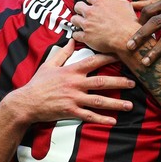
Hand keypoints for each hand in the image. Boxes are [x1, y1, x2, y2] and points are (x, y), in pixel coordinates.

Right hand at [5, 39, 134, 125]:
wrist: (26, 102)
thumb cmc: (38, 83)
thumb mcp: (49, 64)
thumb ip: (62, 53)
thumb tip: (71, 40)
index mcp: (71, 71)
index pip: (93, 61)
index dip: (108, 57)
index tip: (121, 55)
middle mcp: (75, 84)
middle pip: (101, 81)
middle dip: (119, 82)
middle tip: (133, 83)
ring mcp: (73, 98)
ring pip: (98, 101)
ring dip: (115, 103)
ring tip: (129, 105)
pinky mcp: (70, 111)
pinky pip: (89, 116)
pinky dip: (101, 119)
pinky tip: (113, 121)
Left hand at [69, 0, 138, 54]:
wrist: (127, 37)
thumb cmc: (128, 23)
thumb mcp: (125, 4)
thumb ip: (115, 1)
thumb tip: (112, 1)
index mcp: (100, 3)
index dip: (90, 1)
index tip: (92, 4)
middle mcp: (91, 12)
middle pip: (78, 6)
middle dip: (80, 9)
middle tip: (83, 13)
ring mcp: (87, 24)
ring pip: (74, 19)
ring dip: (77, 21)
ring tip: (80, 24)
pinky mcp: (86, 37)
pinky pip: (75, 34)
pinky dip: (77, 35)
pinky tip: (81, 35)